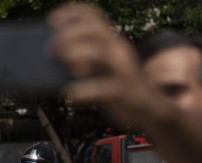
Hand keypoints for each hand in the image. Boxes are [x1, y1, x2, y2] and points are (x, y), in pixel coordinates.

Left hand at [49, 4, 142, 124]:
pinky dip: (82, 91)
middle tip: (51, 51)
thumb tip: (54, 61)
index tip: (52, 20)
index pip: (93, 15)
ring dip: (75, 55)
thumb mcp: (102, 70)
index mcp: (112, 42)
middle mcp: (118, 50)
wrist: (150, 111)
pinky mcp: (124, 92)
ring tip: (65, 67)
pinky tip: (70, 95)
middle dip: (68, 36)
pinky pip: (101, 88)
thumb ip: (83, 63)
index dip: (71, 13)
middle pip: (92, 30)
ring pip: (98, 52)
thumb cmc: (120, 90)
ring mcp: (122, 70)